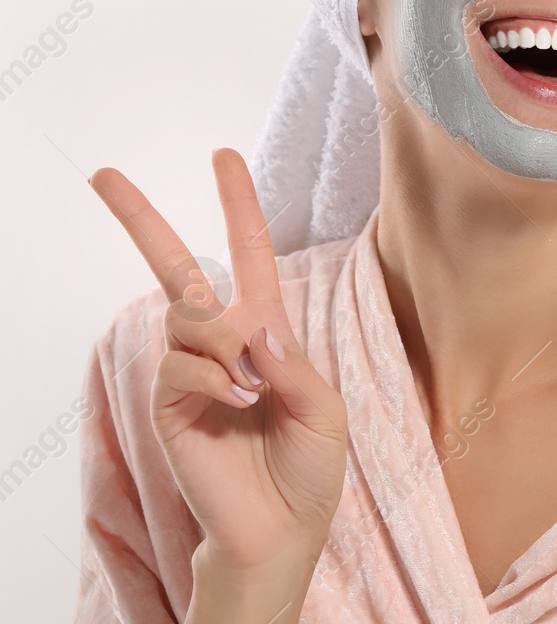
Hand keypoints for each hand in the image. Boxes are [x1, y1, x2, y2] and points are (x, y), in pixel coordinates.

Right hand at [90, 149, 348, 586]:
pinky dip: (217, 379)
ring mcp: (190, 372)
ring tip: (255, 388)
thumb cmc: (310, 467)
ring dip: (226, 344)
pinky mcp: (169, 405)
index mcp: (266, 333)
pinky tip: (240, 404)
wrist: (284, 528)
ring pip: (190, 319)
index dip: (238, 206)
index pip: (250, 257)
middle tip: (103, 174)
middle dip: (140, 219)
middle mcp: (222, 344)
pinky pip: (183, 366)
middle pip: (174, 269)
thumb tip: (248, 327)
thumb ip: (291, 362)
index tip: (222, 156)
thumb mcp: (324, 407)